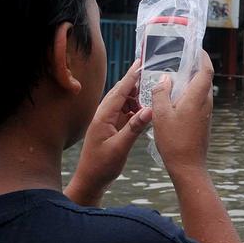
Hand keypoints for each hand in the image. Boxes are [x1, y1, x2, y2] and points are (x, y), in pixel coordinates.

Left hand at [67, 59, 153, 205]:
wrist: (91, 180)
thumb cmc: (101, 165)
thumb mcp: (120, 147)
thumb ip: (134, 127)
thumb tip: (150, 110)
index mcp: (103, 116)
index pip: (119, 91)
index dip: (131, 77)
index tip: (140, 63)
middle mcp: (105, 115)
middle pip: (121, 93)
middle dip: (135, 82)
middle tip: (150, 72)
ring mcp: (109, 121)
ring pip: (125, 102)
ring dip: (137, 98)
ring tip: (152, 94)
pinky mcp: (113, 128)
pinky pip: (126, 113)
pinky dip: (136, 109)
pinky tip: (146, 111)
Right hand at [150, 52, 214, 177]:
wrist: (188, 166)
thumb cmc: (174, 141)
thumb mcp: (161, 114)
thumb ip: (161, 93)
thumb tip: (164, 78)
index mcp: (197, 98)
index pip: (206, 70)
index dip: (202, 57)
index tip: (195, 48)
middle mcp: (205, 103)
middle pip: (204, 79)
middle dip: (194, 66)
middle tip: (180, 58)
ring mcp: (205, 113)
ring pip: (200, 91)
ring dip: (190, 81)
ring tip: (174, 76)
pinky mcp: (202, 121)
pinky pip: (197, 101)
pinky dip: (189, 94)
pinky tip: (175, 97)